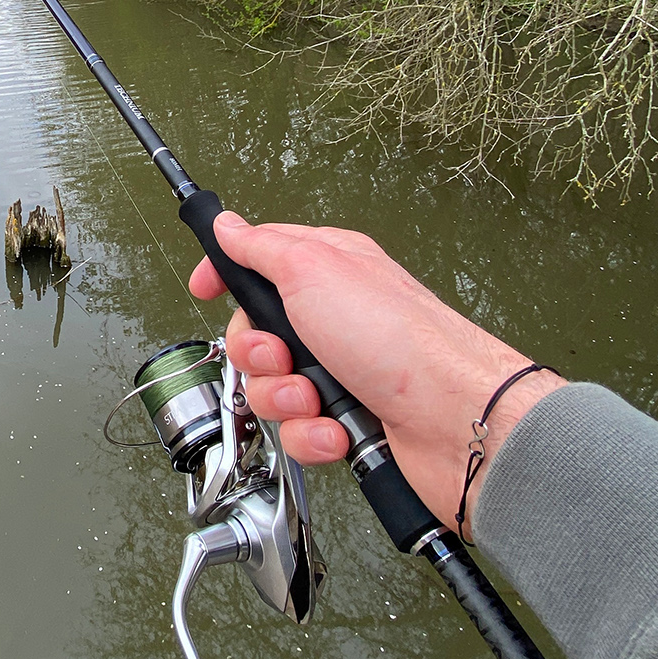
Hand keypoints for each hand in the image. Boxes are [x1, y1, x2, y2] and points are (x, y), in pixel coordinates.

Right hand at [189, 214, 565, 535]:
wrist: (454, 419)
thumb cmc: (398, 337)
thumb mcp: (313, 269)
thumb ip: (261, 247)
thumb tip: (227, 224)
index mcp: (326, 272)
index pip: (257, 262)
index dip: (226, 276)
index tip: (203, 288)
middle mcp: (332, 320)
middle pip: (254, 335)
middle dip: (257, 354)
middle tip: (284, 354)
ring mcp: (339, 371)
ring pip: (271, 389)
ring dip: (284, 399)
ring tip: (317, 397)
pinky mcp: (345, 420)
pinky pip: (297, 432)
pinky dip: (312, 434)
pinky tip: (336, 429)